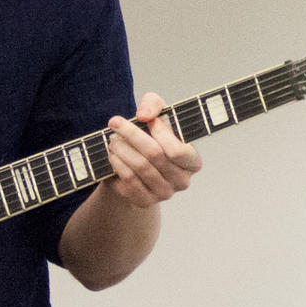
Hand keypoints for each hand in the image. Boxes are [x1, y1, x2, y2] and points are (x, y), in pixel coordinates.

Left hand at [99, 93, 198, 209]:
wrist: (139, 165)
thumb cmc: (153, 137)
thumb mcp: (157, 114)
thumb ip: (154, 105)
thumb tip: (143, 115)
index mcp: (193, 162)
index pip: (177, 150)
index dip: (159, 132)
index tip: (143, 119)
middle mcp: (182, 181)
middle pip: (154, 156)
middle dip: (130, 135)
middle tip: (115, 123)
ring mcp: (164, 194)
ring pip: (139, 167)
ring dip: (120, 149)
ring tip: (112, 138)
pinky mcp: (145, 201)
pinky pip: (127, 180)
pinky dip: (116, 164)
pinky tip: (112, 155)